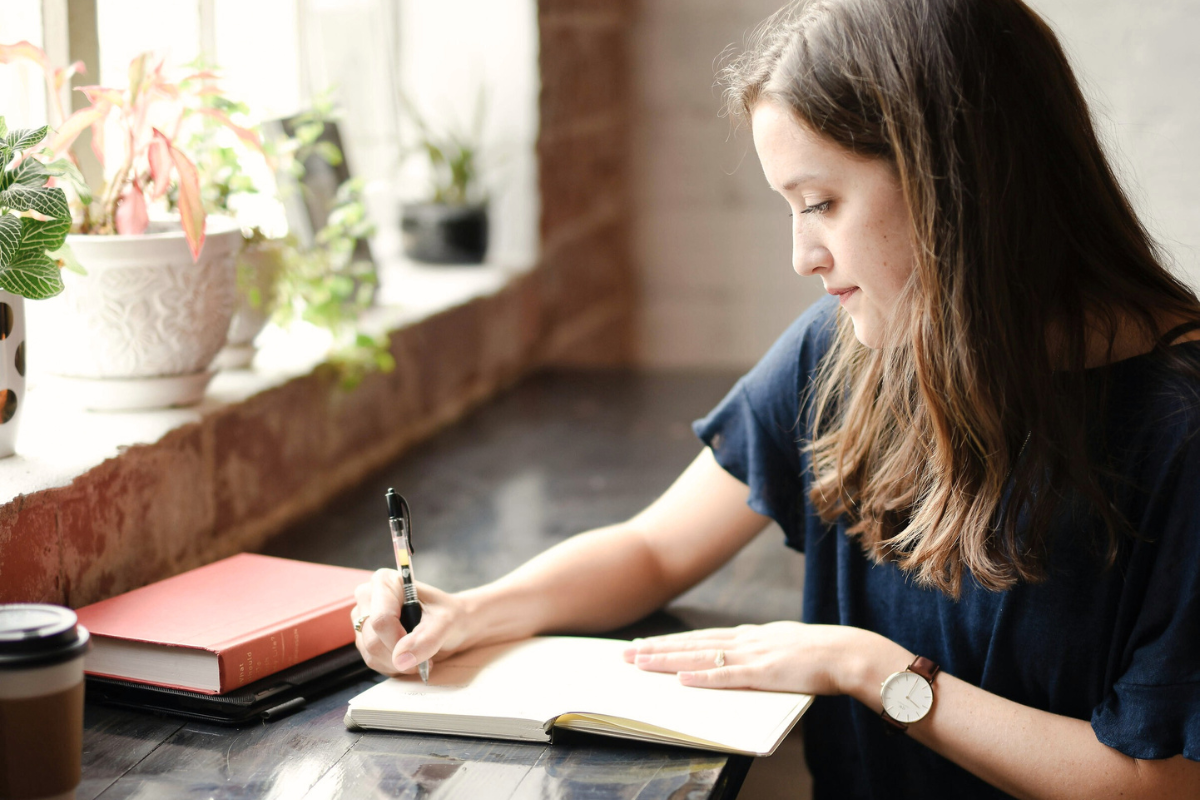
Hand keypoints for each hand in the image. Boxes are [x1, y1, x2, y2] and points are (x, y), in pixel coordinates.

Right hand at [351, 569, 470, 676]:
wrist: (453, 624)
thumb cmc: (449, 615)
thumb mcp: (446, 622)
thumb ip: (426, 639)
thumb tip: (401, 659)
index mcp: (385, 582)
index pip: (381, 619)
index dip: (398, 641)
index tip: (419, 648)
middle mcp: (368, 596)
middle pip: (373, 639)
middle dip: (400, 655)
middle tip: (425, 655)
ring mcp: (363, 618)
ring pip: (371, 653)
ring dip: (398, 663)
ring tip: (419, 655)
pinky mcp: (364, 637)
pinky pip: (373, 661)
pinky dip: (393, 666)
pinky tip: (409, 657)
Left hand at [622, 621, 873, 694]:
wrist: (848, 653)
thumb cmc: (821, 655)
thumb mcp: (785, 646)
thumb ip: (762, 651)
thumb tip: (746, 659)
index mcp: (751, 635)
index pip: (702, 637)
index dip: (672, 641)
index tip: (646, 644)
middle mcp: (746, 640)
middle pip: (692, 643)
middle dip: (657, 648)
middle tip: (626, 653)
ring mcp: (753, 655)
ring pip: (700, 656)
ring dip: (668, 660)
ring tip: (640, 663)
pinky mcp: (764, 673)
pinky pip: (727, 676)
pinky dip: (702, 677)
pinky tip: (680, 678)